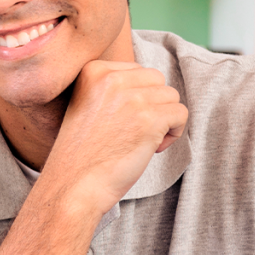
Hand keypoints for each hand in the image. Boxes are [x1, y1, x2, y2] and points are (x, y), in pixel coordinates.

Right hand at [44, 60, 187, 215]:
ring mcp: (131, 98)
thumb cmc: (81, 152)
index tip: (120, 120)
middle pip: (156, 79)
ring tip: (141, 140)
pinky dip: (173, 134)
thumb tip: (153, 85)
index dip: (136, 97)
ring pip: (171, 96)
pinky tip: (152, 148)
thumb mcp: (87, 104)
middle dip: (152, 105)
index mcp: (93, 70)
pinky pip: (181, 114)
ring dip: (163, 120)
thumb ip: (114, 87)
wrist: (73, 184)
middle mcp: (111, 78)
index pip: (136, 71)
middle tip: (133, 131)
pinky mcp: (150, 119)